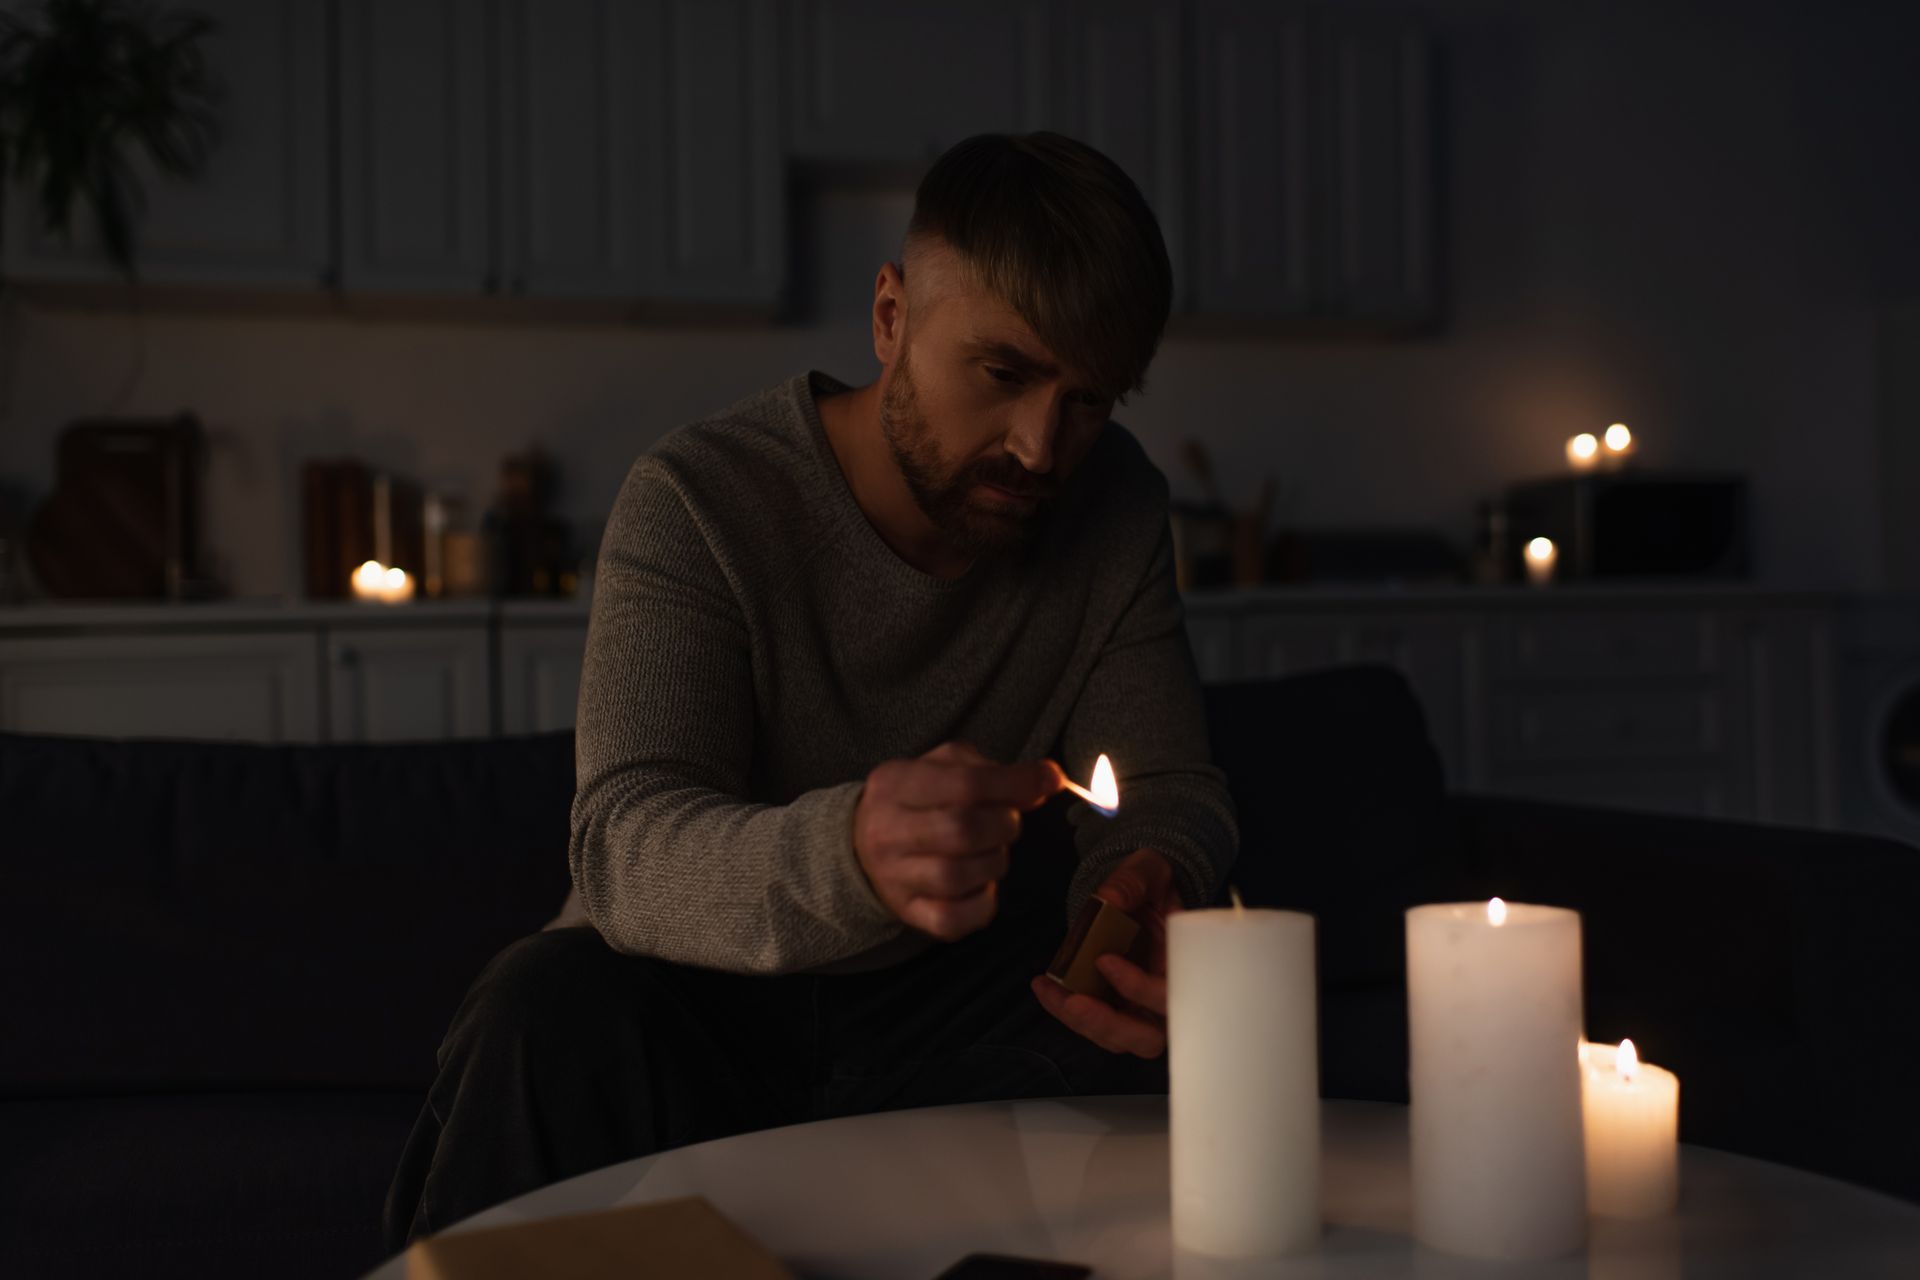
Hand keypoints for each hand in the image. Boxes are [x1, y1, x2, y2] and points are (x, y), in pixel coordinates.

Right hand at [853, 742, 1062, 941]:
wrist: (862, 846)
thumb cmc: (917, 801)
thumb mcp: (945, 768)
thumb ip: (995, 772)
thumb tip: (1047, 782)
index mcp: (895, 784)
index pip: (965, 783)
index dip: (1016, 783)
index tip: (1049, 781)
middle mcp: (886, 831)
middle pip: (963, 830)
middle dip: (1004, 825)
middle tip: (1007, 823)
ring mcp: (893, 877)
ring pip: (959, 876)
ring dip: (994, 862)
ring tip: (990, 851)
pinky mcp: (907, 914)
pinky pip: (954, 918)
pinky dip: (983, 902)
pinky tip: (981, 883)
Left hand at [1030, 848, 1179, 1057]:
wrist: (1141, 892)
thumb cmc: (1153, 885)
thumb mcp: (1149, 870)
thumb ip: (1133, 881)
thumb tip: (1108, 899)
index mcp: (1185, 966)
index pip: (1172, 996)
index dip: (1140, 989)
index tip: (1104, 961)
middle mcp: (1167, 998)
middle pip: (1148, 1038)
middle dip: (1108, 1024)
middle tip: (1074, 1002)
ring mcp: (1141, 1009)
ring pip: (1117, 1039)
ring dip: (1080, 1021)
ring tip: (1048, 991)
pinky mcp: (1114, 1008)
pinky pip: (1092, 1023)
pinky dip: (1065, 1010)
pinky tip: (1043, 986)